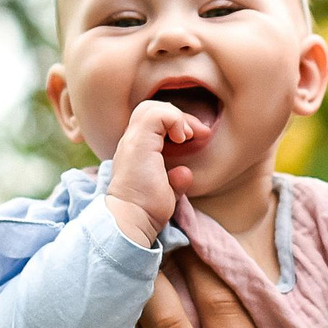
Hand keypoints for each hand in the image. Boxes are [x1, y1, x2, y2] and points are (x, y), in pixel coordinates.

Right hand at [105, 100, 204, 244]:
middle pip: (150, 108)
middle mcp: (130, 142)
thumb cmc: (147, 211)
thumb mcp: (166, 192)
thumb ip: (175, 180)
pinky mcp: (139, 143)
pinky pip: (157, 114)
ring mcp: (132, 141)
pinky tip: (182, 138)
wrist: (132, 220)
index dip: (175, 123)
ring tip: (186, 136)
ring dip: (176, 117)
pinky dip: (174, 120)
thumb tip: (184, 173)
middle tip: (196, 133)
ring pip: (151, 107)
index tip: (194, 138)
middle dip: (178, 116)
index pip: (152, 121)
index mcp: (135, 151)